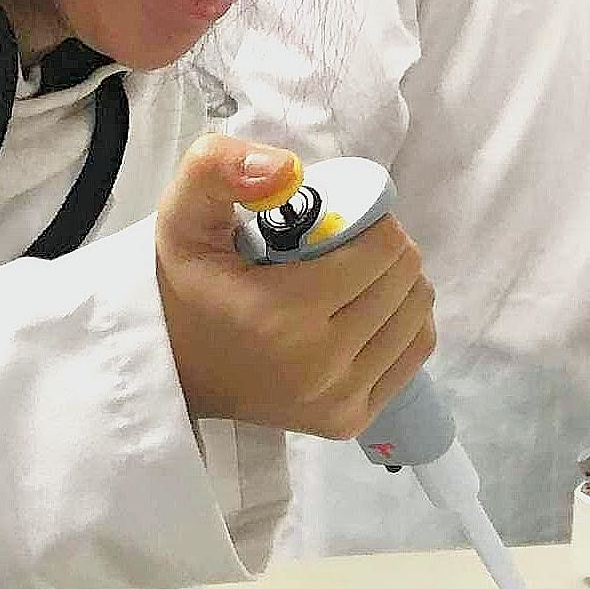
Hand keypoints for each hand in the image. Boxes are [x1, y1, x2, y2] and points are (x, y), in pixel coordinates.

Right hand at [154, 134, 436, 438]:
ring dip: (400, 284)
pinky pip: (414, 353)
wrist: (172, 366)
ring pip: (417, 316)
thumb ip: (218, 168)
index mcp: (282, 314)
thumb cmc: (186, 284)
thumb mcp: (183, 214)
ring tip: (361, 273)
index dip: (373, 220)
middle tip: (352, 243)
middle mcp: (318, 365)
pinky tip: (372, 307)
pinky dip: (405, 322)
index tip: (344, 218)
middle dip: (388, 250)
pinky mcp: (350, 420)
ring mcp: (338, 400)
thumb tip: (287, 169)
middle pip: (404, 280)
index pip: (382, 249)